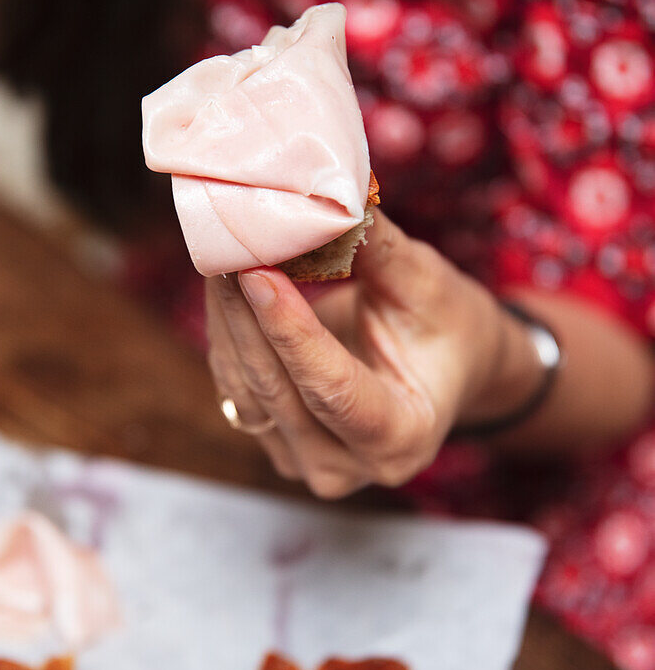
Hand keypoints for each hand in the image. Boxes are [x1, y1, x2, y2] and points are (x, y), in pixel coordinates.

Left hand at [206, 211, 542, 497]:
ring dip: (226, 318)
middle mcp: (346, 468)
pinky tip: (225, 282)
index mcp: (401, 440)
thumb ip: (379, 252)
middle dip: (245, 314)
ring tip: (221, 249)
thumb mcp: (429, 285)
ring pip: (244, 388)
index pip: (332, 390)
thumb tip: (329, 202)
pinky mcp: (274, 441)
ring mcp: (303, 461)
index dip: (289, 331)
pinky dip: (227, 330)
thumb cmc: (448, 327)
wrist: (446, 367)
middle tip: (225, 243)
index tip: (257, 271)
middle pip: (277, 390)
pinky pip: (234, 385)